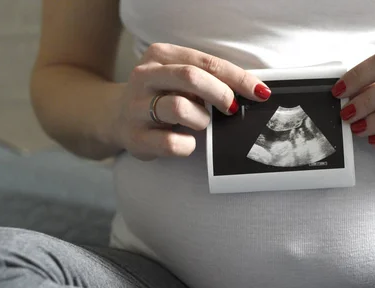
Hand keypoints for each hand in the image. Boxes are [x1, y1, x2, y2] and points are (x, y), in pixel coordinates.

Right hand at [112, 43, 271, 160]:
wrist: (115, 117)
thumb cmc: (161, 96)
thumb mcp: (180, 79)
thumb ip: (208, 78)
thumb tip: (252, 91)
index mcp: (161, 56)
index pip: (207, 62)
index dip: (237, 78)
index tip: (260, 93)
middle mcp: (145, 76)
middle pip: (191, 77)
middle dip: (221, 94)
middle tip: (231, 109)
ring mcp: (136, 106)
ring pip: (180, 108)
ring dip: (201, 120)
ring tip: (200, 124)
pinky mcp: (135, 136)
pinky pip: (172, 143)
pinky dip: (188, 145)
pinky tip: (187, 141)